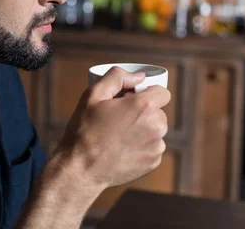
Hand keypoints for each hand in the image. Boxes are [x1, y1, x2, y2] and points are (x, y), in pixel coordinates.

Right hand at [54, 67, 170, 193]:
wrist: (81, 167)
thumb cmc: (85, 130)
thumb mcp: (93, 94)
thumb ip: (118, 77)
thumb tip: (139, 76)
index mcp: (144, 106)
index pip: (162, 92)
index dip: (146, 93)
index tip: (131, 100)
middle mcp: (156, 125)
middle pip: (158, 111)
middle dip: (143, 112)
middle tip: (119, 118)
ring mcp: (156, 146)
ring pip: (155, 130)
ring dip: (143, 129)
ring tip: (118, 135)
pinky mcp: (153, 162)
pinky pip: (152, 147)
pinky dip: (141, 146)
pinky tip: (121, 148)